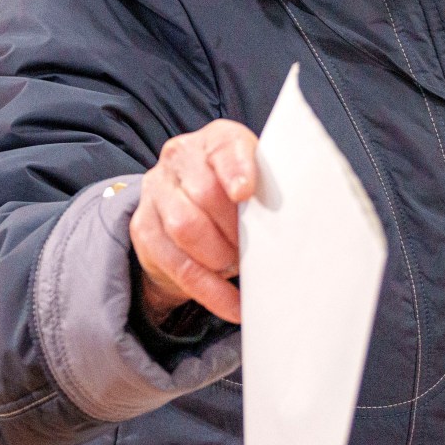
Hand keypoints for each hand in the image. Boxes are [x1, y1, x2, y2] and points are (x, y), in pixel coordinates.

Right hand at [129, 119, 259, 324]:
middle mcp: (180, 157)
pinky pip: (177, 264)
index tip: (245, 193)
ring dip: (219, 256)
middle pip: (204, 193)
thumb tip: (300, 222)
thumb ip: (271, 192)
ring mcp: (156, 190)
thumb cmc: (237, 195)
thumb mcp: (256, 183)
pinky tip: (232, 304)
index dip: (236, 169)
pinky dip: (209, 290)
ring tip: (238, 265)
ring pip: (185, 228)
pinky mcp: (144, 226)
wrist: (189, 205)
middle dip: (233, 230)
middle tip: (255, 249)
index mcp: (216, 140)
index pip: (224, 149)